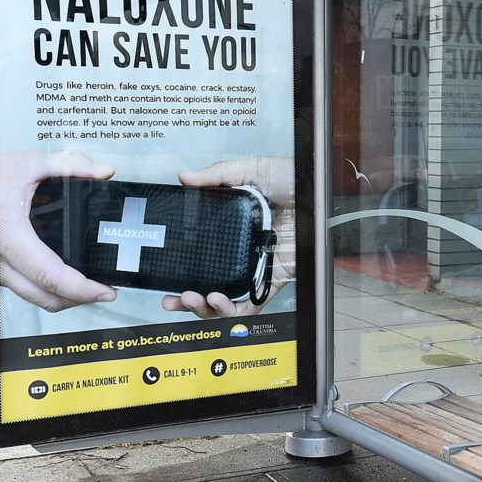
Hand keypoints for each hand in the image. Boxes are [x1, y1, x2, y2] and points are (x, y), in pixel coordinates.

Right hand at [0, 149, 116, 311]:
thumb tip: (103, 171)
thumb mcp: (30, 161)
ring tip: (90, 287)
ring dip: (63, 297)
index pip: (50, 276)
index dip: (82, 289)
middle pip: (44, 296)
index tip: (105, 292)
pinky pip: (24, 287)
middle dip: (79, 299)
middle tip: (105, 292)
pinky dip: (47, 288)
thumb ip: (70, 164)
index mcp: (9, 236)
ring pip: (33, 296)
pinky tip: (66, 277)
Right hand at [162, 157, 295, 317]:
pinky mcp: (272, 278)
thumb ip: (217, 175)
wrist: (316, 189)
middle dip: (188, 300)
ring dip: (206, 307)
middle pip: (209, 286)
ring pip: (227, 301)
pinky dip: (234, 310)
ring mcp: (255, 268)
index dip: (181, 271)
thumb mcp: (251, 170)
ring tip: (195, 299)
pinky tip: (219, 301)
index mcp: (231, 231)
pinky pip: (253, 303)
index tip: (165, 276)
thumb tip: (186, 177)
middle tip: (174, 298)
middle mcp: (240, 253)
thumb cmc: (293, 180)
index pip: (200, 258)